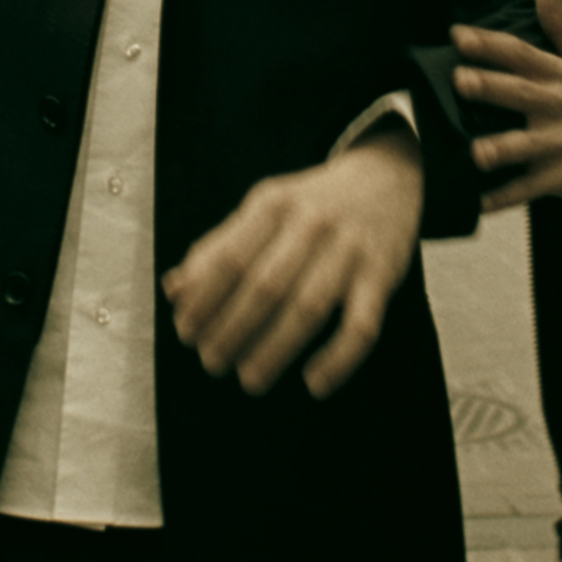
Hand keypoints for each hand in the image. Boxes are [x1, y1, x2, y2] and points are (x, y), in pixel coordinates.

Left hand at [161, 129, 420, 397]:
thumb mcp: (264, 208)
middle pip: (265, 286)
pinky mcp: (382, 275)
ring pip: (308, 308)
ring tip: (250, 379)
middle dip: (232, 329)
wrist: (386, 177)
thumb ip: (218, 247)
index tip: (185, 332)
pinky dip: (338, 358)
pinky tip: (315, 383)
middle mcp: (312, 223)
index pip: (229, 257)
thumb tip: (174, 290)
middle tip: (212, 362)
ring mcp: (350, 250)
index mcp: (273, 204)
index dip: (203, 299)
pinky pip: (363, 325)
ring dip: (275, 349)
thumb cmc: (310, 205)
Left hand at [450, 0, 561, 211]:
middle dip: (491, 88)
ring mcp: (558, 144)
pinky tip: (479, 204)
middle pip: (519, 94)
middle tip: (460, 81)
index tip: (458, 35)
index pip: (521, 54)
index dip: (491, 43)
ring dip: (499, 150)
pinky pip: (528, 189)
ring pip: (524, 147)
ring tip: (475, 153)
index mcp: (559, 76)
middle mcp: (556, 107)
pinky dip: (504, 198)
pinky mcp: (560, 177)